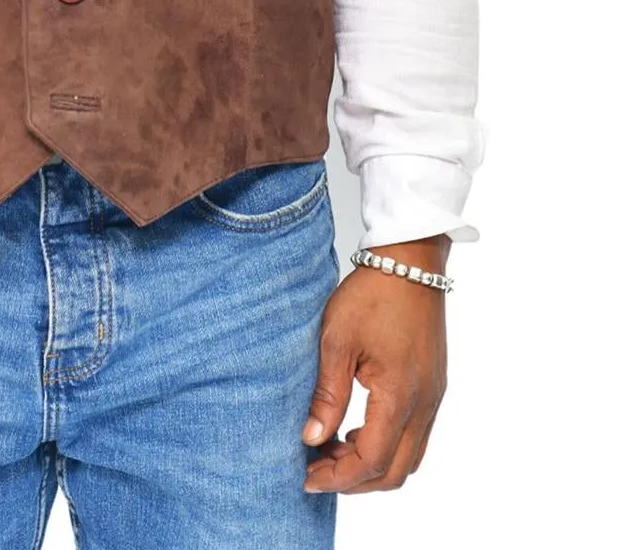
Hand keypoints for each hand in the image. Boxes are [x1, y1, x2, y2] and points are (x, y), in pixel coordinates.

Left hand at [300, 241, 448, 494]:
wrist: (410, 261)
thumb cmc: (372, 294)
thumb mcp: (337, 340)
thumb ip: (327, 394)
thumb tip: (311, 438)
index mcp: (400, 396)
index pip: (372, 461)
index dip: (338, 477)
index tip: (307, 477)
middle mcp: (424, 404)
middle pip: (395, 471)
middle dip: (355, 480)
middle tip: (317, 469)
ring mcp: (433, 397)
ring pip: (408, 457)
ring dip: (372, 464)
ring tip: (332, 450)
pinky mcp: (433, 386)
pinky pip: (414, 435)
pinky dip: (386, 445)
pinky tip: (355, 429)